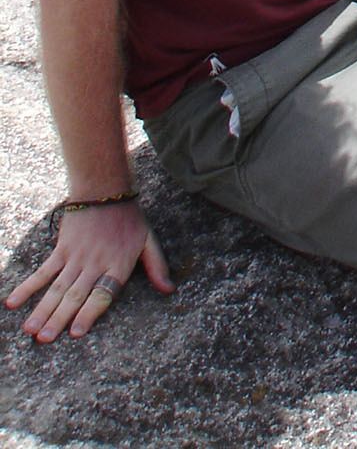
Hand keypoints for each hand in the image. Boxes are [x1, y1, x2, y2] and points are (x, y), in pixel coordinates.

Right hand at [6, 201, 172, 341]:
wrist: (105, 188)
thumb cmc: (129, 218)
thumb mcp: (148, 240)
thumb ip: (156, 266)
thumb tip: (170, 290)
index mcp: (118, 266)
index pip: (102, 295)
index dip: (89, 313)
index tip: (76, 332)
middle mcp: (95, 264)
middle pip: (75, 296)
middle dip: (59, 319)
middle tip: (45, 340)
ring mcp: (76, 257)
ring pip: (57, 288)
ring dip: (42, 310)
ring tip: (31, 330)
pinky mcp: (62, 249)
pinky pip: (43, 271)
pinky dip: (28, 287)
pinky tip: (14, 302)